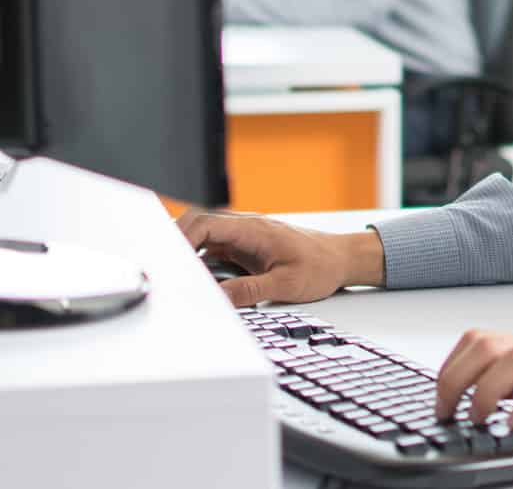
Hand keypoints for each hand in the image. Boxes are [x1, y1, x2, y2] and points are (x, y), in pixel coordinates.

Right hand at [177, 209, 385, 307]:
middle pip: (199, 223)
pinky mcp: (246, 246)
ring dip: (187, 250)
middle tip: (161, 267)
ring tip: (173, 274)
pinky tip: (194, 277)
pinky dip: (200, 259)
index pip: (207, 223)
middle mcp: (247, 228)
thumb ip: (250, 291)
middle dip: (176, 241)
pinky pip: (215, 247)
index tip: (167, 259)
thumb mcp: (286, 285)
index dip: (181, 238)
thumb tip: (217, 298)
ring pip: (205, 234)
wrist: (342, 258)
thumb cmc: (321, 266)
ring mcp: (245, 236)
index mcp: (255, 230)